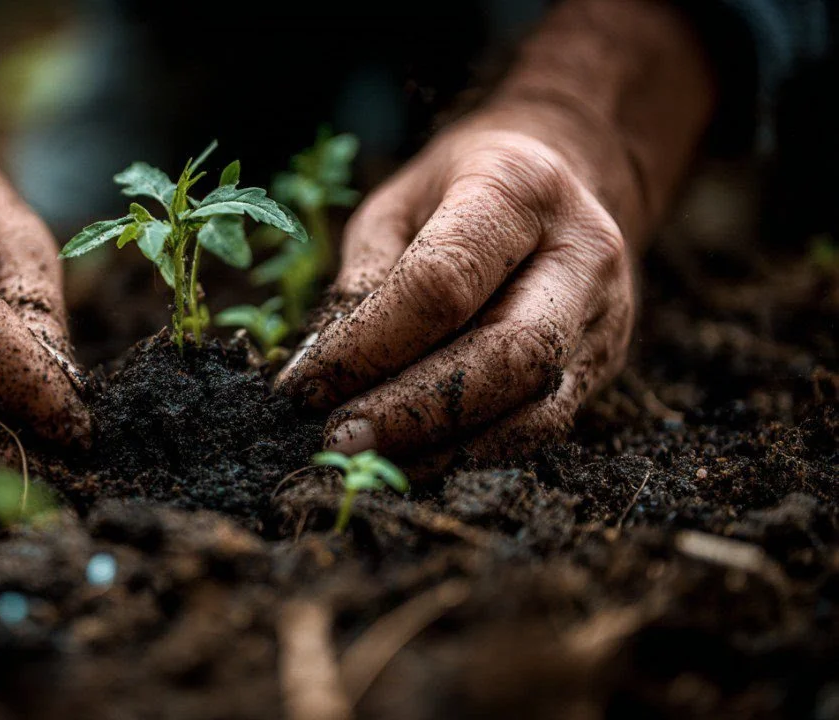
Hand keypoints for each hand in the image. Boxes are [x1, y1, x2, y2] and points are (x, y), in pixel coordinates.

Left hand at [277, 0, 714, 463]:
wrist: (565, 173)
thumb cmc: (456, 189)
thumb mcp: (396, 204)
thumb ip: (365, 277)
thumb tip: (323, 369)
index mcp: (518, 187)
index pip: (442, 284)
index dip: (369, 345)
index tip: (307, 385)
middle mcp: (582, 251)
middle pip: (509, 353)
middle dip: (414, 411)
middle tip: (340, 439)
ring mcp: (605, 313)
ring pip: (536, 406)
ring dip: (444, 447)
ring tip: (371, 458)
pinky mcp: (605, 363)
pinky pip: (543, 426)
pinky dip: (473, 453)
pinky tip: (416, 458)